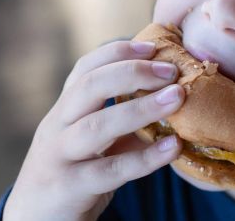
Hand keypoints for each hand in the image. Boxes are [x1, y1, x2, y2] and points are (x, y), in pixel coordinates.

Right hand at [3, 40, 185, 220]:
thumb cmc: (75, 172)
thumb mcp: (96, 141)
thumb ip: (127, 122)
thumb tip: (175, 98)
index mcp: (65, 109)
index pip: (86, 68)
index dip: (119, 52)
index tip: (153, 47)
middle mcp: (57, 127)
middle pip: (89, 87)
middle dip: (132, 73)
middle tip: (171, 71)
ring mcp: (59, 157)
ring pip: (97, 126)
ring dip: (141, 108)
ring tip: (177, 97)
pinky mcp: (69, 188)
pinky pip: (111, 169)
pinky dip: (145, 157)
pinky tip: (173, 147)